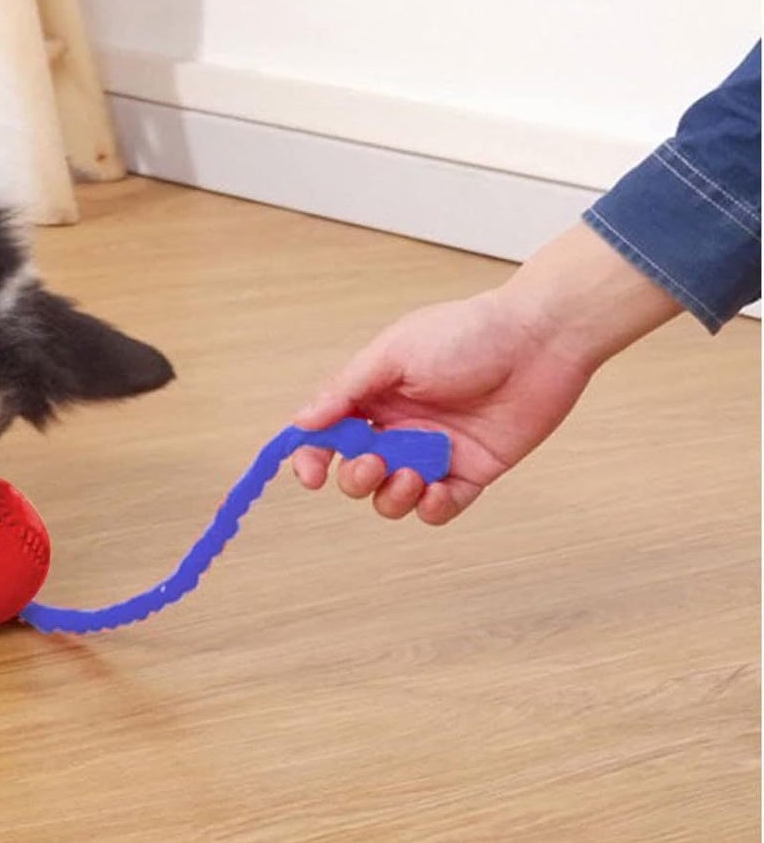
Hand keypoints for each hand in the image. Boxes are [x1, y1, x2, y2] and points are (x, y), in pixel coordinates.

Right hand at [290, 225, 681, 524]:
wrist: (539, 340)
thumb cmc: (467, 334)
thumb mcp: (393, 353)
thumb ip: (345, 390)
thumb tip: (302, 423)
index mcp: (374, 395)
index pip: (328, 433)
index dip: (312, 456)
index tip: (310, 474)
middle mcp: (399, 426)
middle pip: (356, 471)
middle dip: (356, 477)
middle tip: (374, 462)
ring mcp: (434, 452)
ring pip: (393, 496)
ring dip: (392, 495)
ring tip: (414, 476)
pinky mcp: (471, 471)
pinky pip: (440, 507)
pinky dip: (432, 508)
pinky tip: (437, 490)